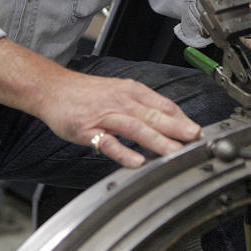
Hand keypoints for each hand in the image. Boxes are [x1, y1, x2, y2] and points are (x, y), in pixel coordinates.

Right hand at [35, 71, 201, 167]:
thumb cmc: (86, 93)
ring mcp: (104, 116)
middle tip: (195, 140)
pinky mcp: (88, 130)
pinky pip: (108, 143)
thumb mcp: (118, 91)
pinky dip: (124, 152)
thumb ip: (142, 105)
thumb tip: (169, 120)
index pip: (162, 104)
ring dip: (156, 140)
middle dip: (176, 128)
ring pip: (135, 127)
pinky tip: (137, 162)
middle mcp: (121, 101)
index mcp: (131, 91)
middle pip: (153, 115)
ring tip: (174, 152)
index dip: (181, 118)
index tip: (198, 132)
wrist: (52, 88)